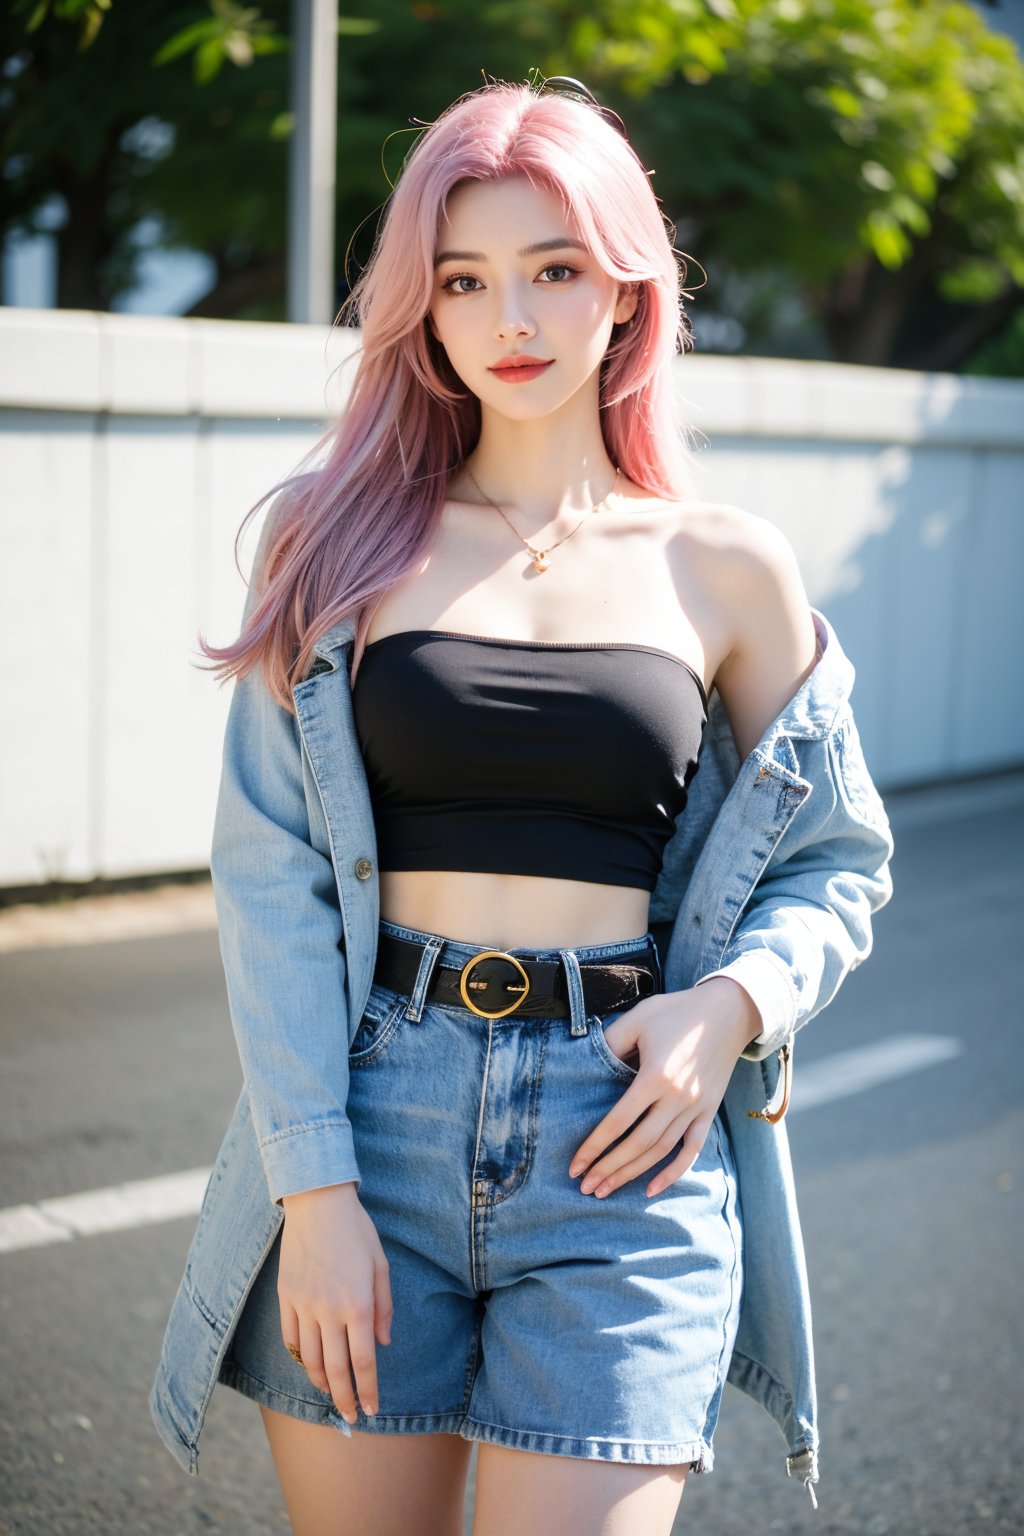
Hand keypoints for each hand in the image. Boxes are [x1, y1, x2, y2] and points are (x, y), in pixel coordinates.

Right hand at [278, 1182, 392, 1422]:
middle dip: (344, 1398)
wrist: (318, 1203)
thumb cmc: (356, 1231)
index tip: (371, 1409)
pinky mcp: (286, 1297)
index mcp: (357, 1304)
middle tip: (350, 1417)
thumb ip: (383, 1307)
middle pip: (335, 1368)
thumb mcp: (381, 1265)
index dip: (368, 1389)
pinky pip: (290, 1337)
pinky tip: (307, 1364)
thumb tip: (383, 1344)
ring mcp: (303, 1305)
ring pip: (308, 1358)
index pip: (364, 1360)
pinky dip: (298, 1357)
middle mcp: (329, 1310)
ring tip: (331, 1393)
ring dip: (320, 1383)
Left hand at [568, 979, 761, 1198]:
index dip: (594, 1146)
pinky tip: (652, 1189)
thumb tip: (586, 1068)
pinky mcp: (709, 1111)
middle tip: (585, 1187)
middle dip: (609, 1168)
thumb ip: (610, 1043)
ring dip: (633, 1174)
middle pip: (638, 1144)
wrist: (728, 1010)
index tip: (575, 1166)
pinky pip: (692, 1149)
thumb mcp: (638, 1018)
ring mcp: (696, 1107)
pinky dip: (674, 1172)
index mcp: (655, 1076)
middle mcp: (677, 1097)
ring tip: (607, 1189)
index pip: (618, 1121)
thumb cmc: (677, 1011)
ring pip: (661, 1151)